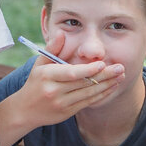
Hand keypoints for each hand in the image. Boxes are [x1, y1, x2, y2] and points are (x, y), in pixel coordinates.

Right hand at [11, 56, 125, 131]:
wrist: (25, 110)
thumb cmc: (35, 82)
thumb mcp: (39, 63)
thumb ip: (52, 48)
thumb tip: (61, 32)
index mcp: (47, 76)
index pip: (71, 73)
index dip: (88, 69)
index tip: (103, 64)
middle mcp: (54, 91)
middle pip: (83, 83)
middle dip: (104, 75)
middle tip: (120, 68)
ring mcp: (61, 103)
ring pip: (88, 94)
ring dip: (107, 85)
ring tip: (120, 76)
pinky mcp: (67, 112)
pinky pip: (88, 103)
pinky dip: (101, 95)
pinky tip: (111, 87)